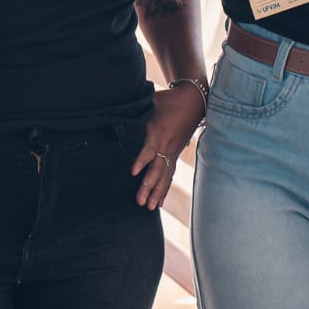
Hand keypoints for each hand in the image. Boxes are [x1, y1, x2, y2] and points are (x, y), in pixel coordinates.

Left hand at [131, 85, 205, 209]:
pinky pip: (170, 175)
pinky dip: (164, 189)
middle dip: (149, 186)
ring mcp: (172, 152)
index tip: (133, 172)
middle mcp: (166, 145)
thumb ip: (135, 108)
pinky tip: (159, 203)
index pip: (149, 149)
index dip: (141, 160)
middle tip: (140, 202)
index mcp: (157, 132)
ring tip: (149, 207)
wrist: (193, 101)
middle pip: (157, 169)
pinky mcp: (175, 155)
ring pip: (165, 176)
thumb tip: (116, 109)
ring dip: (157, 192)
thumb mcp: (151, 101)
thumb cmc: (167, 100)